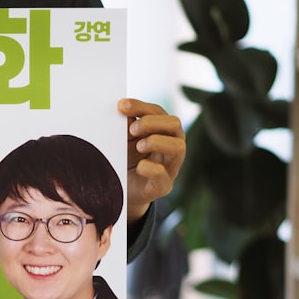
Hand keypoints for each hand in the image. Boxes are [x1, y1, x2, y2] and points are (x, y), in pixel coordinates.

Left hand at [118, 98, 185, 224]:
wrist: (120, 192)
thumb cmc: (124, 161)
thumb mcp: (123, 140)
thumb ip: (125, 125)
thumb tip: (120, 107)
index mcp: (162, 132)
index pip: (158, 112)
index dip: (141, 107)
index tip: (121, 106)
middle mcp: (171, 147)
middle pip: (175, 124)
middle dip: (151, 122)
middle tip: (131, 130)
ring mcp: (170, 167)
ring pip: (178, 146)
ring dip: (156, 141)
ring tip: (138, 147)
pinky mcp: (163, 186)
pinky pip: (163, 175)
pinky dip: (150, 168)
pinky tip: (139, 167)